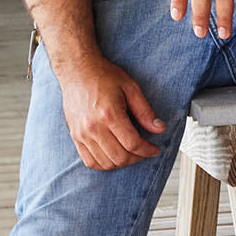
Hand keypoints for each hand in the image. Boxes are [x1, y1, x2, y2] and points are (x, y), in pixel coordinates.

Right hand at [56, 53, 164, 169]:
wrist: (78, 71)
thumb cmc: (103, 77)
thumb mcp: (131, 88)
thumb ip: (145, 111)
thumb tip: (160, 128)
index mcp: (109, 114)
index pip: (132, 144)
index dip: (147, 150)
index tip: (154, 149)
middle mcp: (93, 127)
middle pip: (119, 157)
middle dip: (137, 158)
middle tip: (145, 151)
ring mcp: (82, 134)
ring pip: (105, 163)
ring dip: (122, 163)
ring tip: (131, 154)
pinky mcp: (75, 137)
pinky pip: (89, 161)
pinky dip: (104, 164)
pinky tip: (114, 157)